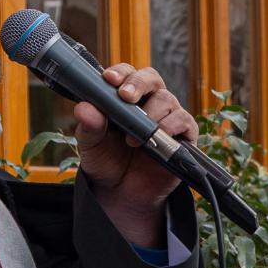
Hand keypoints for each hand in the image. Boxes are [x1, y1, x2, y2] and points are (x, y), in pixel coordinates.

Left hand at [73, 63, 196, 246]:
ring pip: (167, 99)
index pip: (127, 75)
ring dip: (150, 112)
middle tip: (125, 96)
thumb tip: (84, 107)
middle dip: (138, 83)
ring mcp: (168, 118)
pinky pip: (184, 121)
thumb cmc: (108, 162)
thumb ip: (89, 126)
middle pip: (151, 78)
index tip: (108, 78)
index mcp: (126, 99)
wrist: (122, 194)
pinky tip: (155, 137)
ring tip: (132, 137)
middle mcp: (149, 103)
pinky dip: (170, 125)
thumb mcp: (91, 145)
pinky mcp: (183, 136)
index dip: (121, 72)